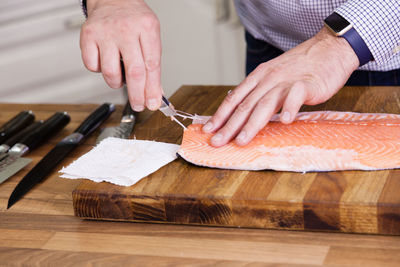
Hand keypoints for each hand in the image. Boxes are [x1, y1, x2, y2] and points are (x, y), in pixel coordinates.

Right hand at [80, 0, 161, 110]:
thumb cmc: (134, 20)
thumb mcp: (151, 37)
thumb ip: (152, 65)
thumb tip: (155, 95)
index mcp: (147, 27)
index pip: (152, 65)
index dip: (153, 89)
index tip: (153, 103)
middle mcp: (126, 29)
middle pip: (134, 72)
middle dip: (138, 94)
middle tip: (139, 105)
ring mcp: (105, 32)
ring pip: (111, 73)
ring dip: (117, 83)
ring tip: (121, 76)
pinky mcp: (88, 36)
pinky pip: (93, 66)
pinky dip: (100, 70)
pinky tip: (106, 60)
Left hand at [202, 27, 358, 146]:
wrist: (330, 49)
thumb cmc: (301, 67)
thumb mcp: (273, 75)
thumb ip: (259, 92)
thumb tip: (241, 110)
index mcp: (258, 77)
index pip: (234, 98)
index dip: (220, 115)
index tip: (208, 130)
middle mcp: (268, 79)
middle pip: (245, 104)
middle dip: (229, 126)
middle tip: (217, 142)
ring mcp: (287, 81)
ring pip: (265, 103)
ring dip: (252, 123)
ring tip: (242, 140)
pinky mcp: (307, 84)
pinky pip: (296, 95)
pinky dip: (290, 107)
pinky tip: (285, 121)